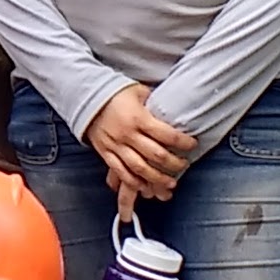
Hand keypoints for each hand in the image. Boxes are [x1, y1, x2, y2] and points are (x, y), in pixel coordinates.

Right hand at [81, 86, 195, 200]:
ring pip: (140, 168)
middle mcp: (128, 134)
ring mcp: (116, 146)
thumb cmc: (116, 93)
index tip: (193, 145)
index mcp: (139, 118)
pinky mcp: (106, 153)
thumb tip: (174, 106)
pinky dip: (134, 182)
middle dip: (174, 164)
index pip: (167, 135)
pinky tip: (145, 187)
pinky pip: (120, 171)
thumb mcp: (138, 91)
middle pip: (156, 155)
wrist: (86, 97)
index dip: (183, 142)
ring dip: (157, 179)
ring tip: (170, 183)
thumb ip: (155, 102)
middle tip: (184, 165)